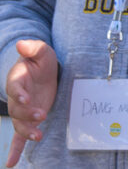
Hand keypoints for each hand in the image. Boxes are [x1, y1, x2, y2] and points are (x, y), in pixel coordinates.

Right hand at [5, 40, 58, 167]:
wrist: (42, 72)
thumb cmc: (41, 61)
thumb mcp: (42, 51)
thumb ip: (34, 48)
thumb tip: (22, 44)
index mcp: (17, 79)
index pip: (15, 88)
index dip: (20, 94)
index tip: (27, 100)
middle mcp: (17, 97)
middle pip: (17, 109)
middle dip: (27, 114)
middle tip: (41, 115)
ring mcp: (22, 110)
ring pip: (19, 123)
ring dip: (27, 131)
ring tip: (39, 135)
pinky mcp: (28, 119)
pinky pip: (19, 137)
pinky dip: (15, 149)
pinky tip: (11, 163)